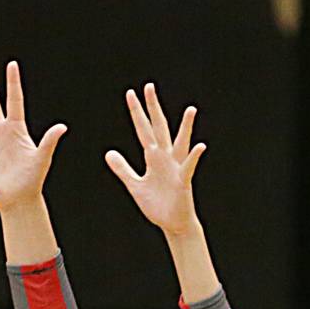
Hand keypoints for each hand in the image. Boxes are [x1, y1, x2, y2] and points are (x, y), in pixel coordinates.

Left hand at [105, 83, 205, 238]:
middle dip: (153, 109)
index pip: (143, 130)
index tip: (131, 94)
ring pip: (180, 143)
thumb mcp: (134, 184)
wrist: (172, 222)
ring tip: (190, 110)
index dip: (137, 113)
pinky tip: (201, 146)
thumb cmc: (156, 203)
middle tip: (149, 87)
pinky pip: (189, 167)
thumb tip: (108, 152)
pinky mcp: (183, 182)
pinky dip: (194, 157)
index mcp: (153, 158)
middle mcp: (166, 158)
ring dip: (185, 128)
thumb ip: (122, 168)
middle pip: (158, 128)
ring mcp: (175, 168)